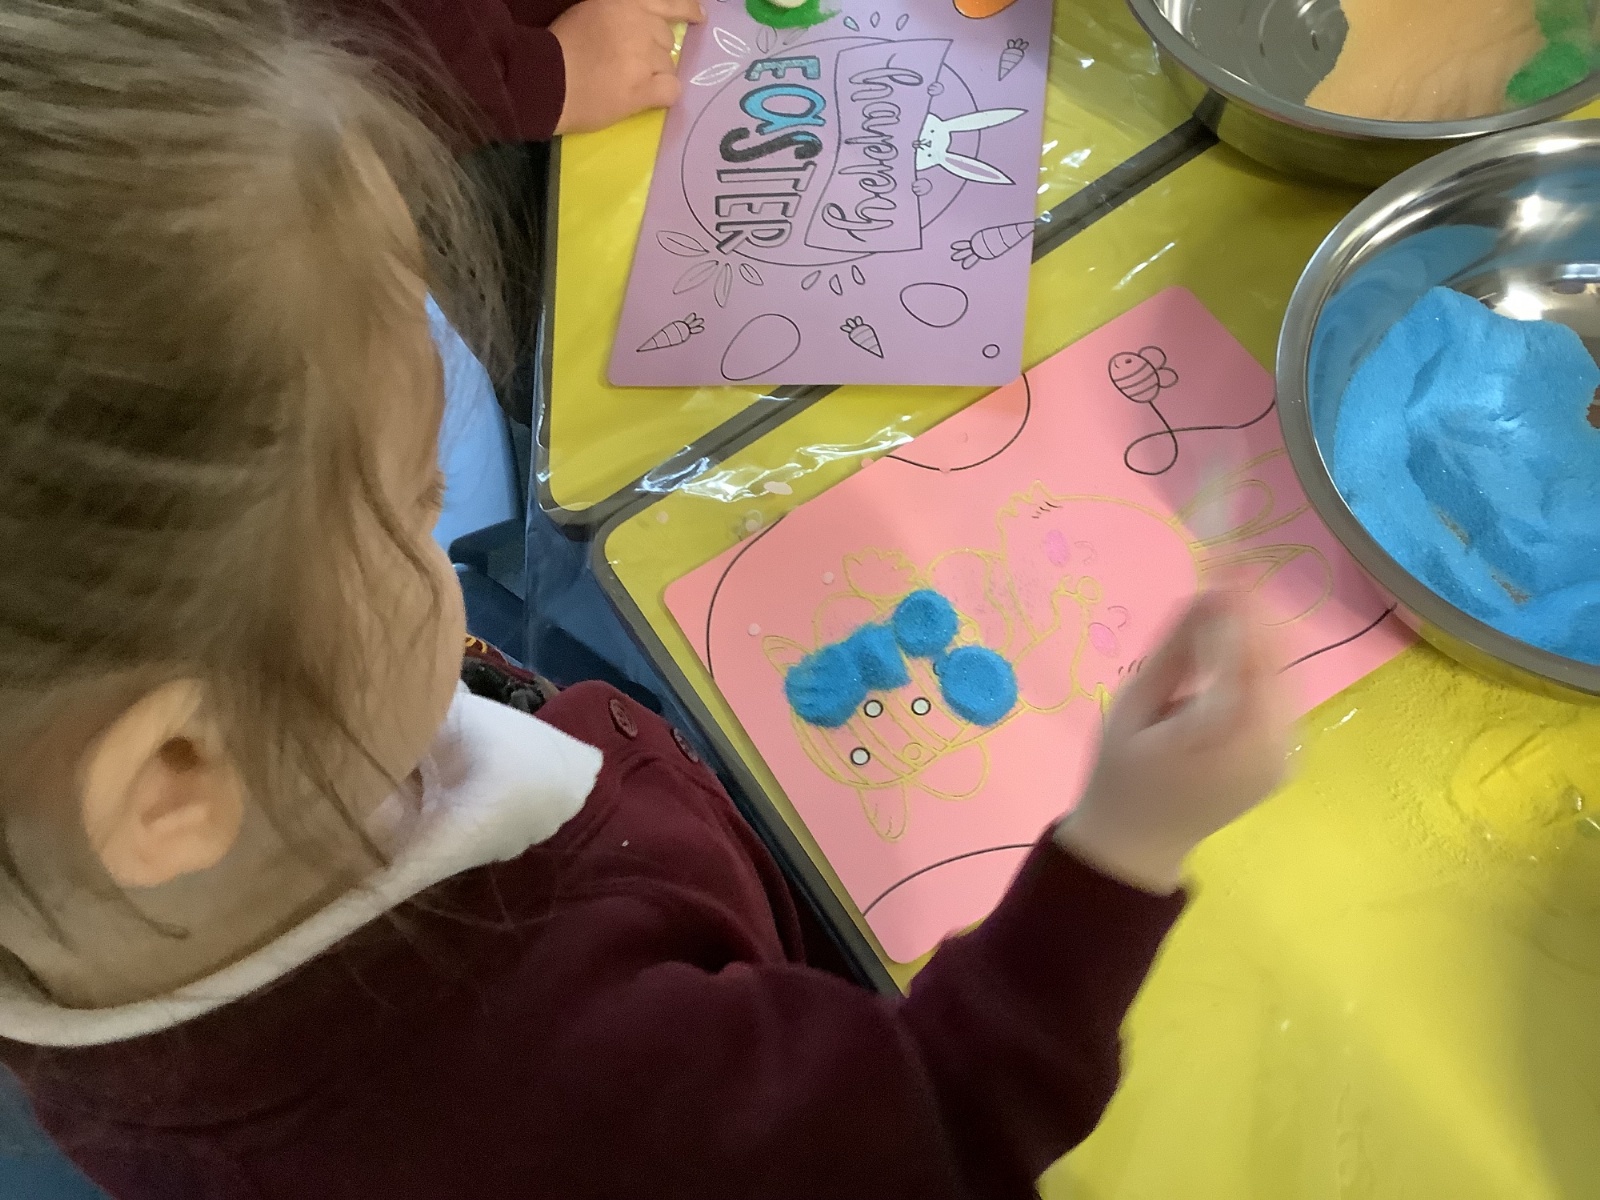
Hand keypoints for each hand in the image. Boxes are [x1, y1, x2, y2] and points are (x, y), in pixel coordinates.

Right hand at [551, 0, 703, 135]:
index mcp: (625, 2)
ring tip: (628, 83)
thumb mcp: (591, 10)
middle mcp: (639, 24)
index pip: (669, 2)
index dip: (688, 9)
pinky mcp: (642, 89)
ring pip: (668, 66)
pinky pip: (672, 90)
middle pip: (667, 39)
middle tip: (633, 64)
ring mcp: (643, 58)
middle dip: (655, 51)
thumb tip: (647, 25)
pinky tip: (648, 98)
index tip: (699, 17)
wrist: (545, 79)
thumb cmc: (561, 45)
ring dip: (654, 75)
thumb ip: (621, 13)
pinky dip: (664, 95)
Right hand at [1055, 592, 1290, 894]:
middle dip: (1254, 611)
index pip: (1242, 652)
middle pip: (1276, 657)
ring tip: (1223, 609)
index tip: (1222, 558)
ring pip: (1285, 672)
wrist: (1137, 845)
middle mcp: (1266, 746)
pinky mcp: (1286, 758)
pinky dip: (1263, 665)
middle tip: (1224, 573)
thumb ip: (1175, 651)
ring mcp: (1283, 756)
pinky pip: (1282, 696)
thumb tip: (1208, 594)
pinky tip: (1232, 654)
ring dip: (1260, 634)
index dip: (1237, 602)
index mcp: (1220, 737)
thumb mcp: (1132, 707)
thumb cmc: (1118, 775)